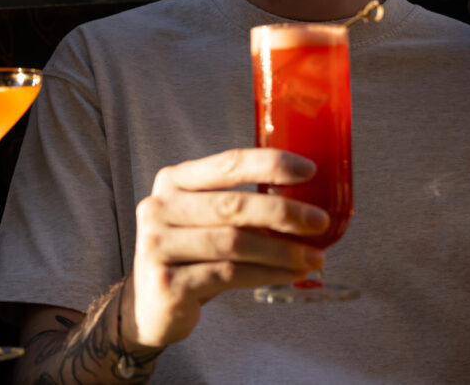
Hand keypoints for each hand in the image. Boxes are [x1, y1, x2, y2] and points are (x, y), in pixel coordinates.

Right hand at [128, 148, 328, 347]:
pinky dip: (266, 274)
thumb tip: (305, 199)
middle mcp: (159, 207)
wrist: (151, 306)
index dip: (270, 164)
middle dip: (284, 212)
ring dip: (282, 251)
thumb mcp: (203, 218)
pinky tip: (290, 275)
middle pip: (233, 205)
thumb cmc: (190, 254)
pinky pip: (228, 274)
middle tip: (319, 221)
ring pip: (234, 243)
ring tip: (313, 257)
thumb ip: (238, 203)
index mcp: (173, 181)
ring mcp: (158, 245)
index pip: (227, 163)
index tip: (309, 170)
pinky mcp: (167, 282)